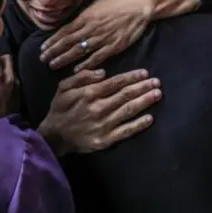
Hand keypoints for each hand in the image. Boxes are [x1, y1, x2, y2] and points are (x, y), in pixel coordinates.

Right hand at [37, 69, 161, 155]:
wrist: (54, 137)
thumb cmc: (60, 109)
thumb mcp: (63, 88)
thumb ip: (81, 77)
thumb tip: (103, 72)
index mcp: (89, 94)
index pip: (115, 83)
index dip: (131, 77)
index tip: (145, 73)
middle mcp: (98, 108)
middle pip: (125, 95)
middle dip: (143, 87)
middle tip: (157, 82)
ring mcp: (103, 125)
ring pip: (128, 110)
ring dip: (145, 101)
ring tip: (157, 94)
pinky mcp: (106, 139)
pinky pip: (126, 131)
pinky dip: (139, 124)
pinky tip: (150, 118)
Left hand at [40, 0, 154, 71]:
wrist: (140, 5)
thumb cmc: (119, 1)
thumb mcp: (97, 3)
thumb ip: (85, 14)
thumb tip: (73, 21)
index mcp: (86, 17)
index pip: (64, 31)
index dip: (52, 41)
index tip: (43, 48)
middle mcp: (91, 28)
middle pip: (68, 42)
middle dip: (54, 52)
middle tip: (43, 60)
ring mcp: (102, 38)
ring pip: (79, 51)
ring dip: (65, 59)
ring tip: (53, 65)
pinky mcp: (114, 46)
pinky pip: (97, 57)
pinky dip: (86, 64)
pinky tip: (77, 70)